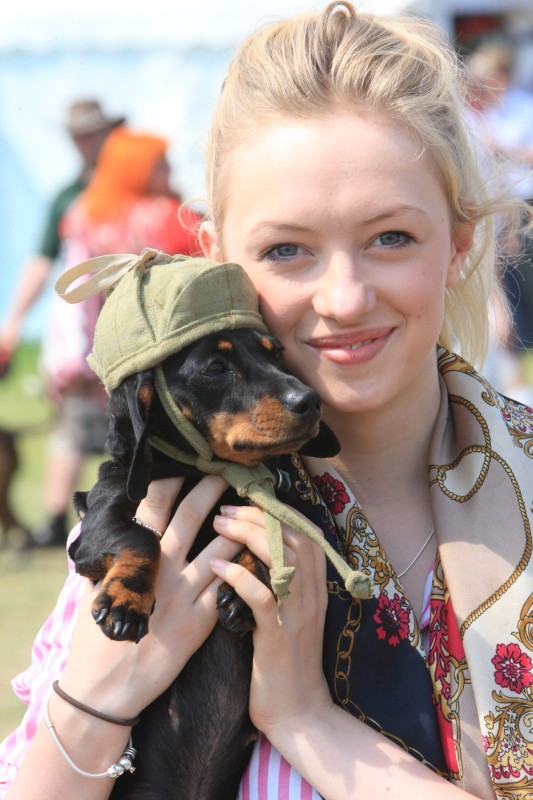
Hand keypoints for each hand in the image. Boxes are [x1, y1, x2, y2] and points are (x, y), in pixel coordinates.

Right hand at [59, 475, 242, 718]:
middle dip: (211, 488)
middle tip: (228, 470)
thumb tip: (103, 527)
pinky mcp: (201, 621)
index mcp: (133, 557)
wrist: (105, 690)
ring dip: (239, 524)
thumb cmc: (95, 638)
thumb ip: (105, 557)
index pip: (153, 504)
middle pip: (190, 515)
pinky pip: (230, 585)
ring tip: (254, 508)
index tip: (187, 463)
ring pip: (221, 546)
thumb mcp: (93, 589)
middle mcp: (160, 569)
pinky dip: (245, 566)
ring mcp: (183, 594)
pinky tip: (259, 554)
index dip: (172, 479)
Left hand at [211, 505, 332, 737]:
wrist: (298, 712)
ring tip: (218, 525)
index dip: (277, 510)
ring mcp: (297, 614)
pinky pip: (261, 596)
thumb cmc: (285, 661)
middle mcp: (312, 595)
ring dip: (246, 535)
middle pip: (292, 537)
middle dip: (257, 515)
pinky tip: (216, 565)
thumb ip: (281, 581)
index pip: (305, 532)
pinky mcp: (278, 636)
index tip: (247, 501)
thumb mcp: (290, 613)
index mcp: (316, 587)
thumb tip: (253, 547)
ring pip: (280, 558)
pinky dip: (238, 575)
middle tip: (225, 509)